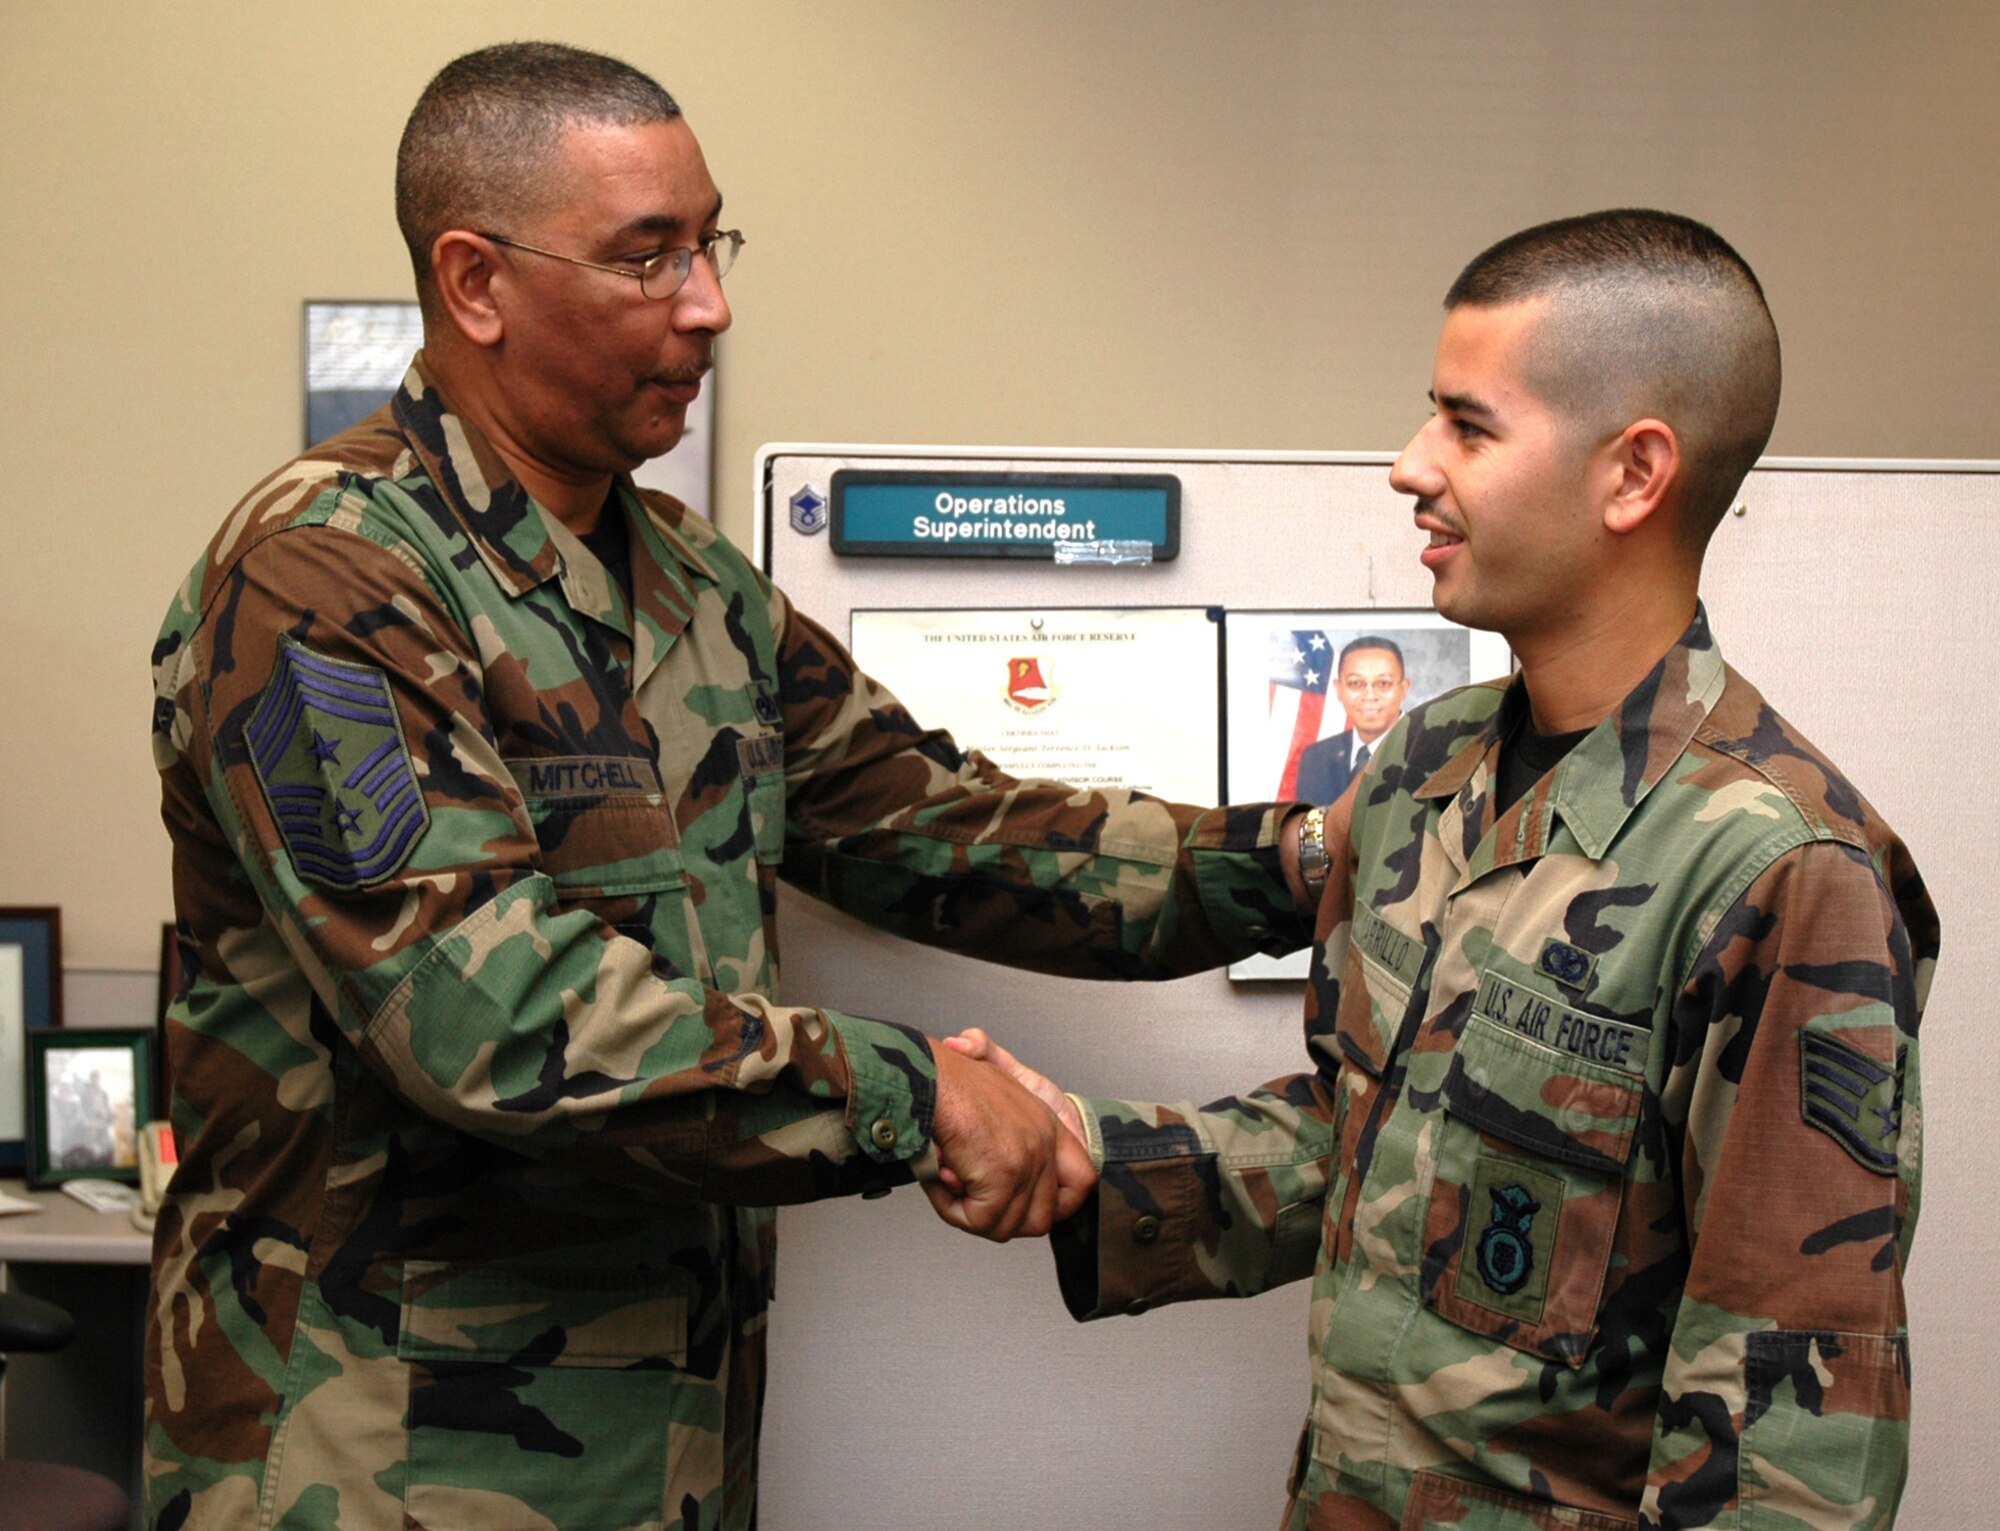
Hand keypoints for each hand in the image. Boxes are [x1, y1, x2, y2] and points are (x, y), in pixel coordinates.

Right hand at [924, 1041, 1094, 1240]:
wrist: (933, 1072)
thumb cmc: (953, 1079)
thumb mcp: (993, 1087)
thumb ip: (1007, 1120)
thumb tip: (1013, 1147)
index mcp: (1047, 1125)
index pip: (1080, 1181)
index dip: (1056, 1204)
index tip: (1021, 1205)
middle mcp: (1044, 1144)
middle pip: (1040, 1218)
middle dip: (999, 1219)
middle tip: (970, 1201)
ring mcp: (1027, 1161)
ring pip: (1005, 1225)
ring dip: (970, 1214)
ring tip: (947, 1182)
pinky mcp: (1003, 1175)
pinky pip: (979, 1221)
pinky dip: (952, 1209)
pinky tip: (939, 1179)